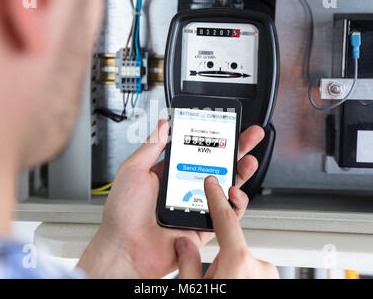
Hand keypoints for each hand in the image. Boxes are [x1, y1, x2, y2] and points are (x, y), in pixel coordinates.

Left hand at [77, 120, 264, 278]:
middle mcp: (185, 189)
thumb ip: (151, 146)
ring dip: (241, 173)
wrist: (124, 248)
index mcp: (170, 174)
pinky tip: (233, 191)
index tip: (224, 126)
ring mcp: (196, 208)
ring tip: (249, 160)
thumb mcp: (133, 170)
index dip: (212, 139)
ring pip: (226, 188)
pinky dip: (234, 203)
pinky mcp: (204, 227)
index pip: (197, 151)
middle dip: (236, 150)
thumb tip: (163, 124)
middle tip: (250, 135)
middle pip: (217, 166)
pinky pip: (226, 215)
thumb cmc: (122, 214)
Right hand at [176, 176, 278, 278]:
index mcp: (238, 262)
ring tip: (222, 284)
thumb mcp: (194, 288)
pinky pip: (253, 270)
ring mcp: (269, 274)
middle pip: (233, 244)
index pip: (226, 219)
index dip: (216, 198)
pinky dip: (242, 276)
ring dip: (232, 269)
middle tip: (213, 273)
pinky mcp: (273, 280)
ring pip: (243, 260)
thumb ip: (188, 263)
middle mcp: (258, 265)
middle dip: (222, 253)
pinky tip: (232, 284)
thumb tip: (184, 245)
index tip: (212, 182)